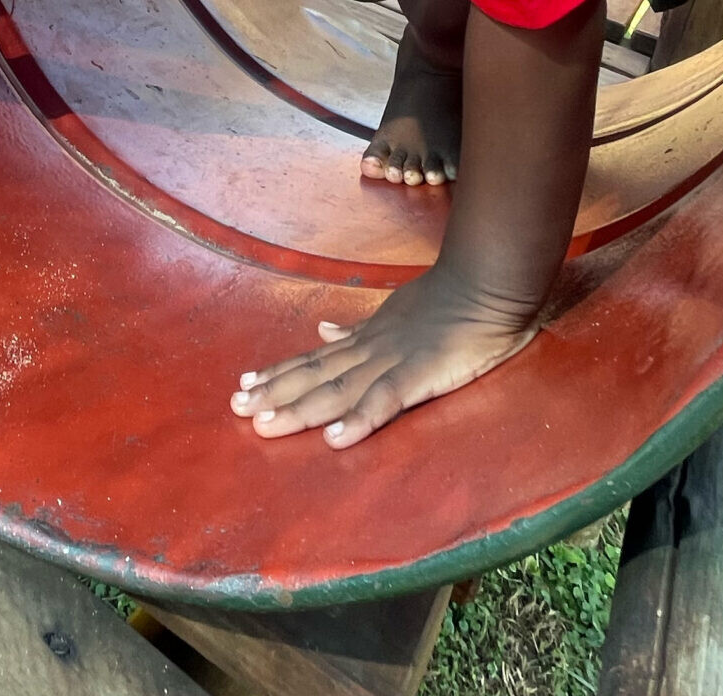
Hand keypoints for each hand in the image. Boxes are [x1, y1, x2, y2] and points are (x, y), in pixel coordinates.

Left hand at [229, 267, 537, 447]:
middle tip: (236, 407)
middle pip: (316, 375)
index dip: (281, 373)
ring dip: (299, 407)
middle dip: (275, 393)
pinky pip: (384, 400)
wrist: (487, 283)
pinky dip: (358, 419)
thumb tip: (324, 329)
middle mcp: (371, 350)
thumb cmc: (450, 298)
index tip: (246, 384)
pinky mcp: (419, 375)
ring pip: (337, 388)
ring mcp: (392, 361)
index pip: (317, 358)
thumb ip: (360, 328)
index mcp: (369, 338)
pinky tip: (334, 439)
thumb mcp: (397, 310)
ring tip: (264, 424)